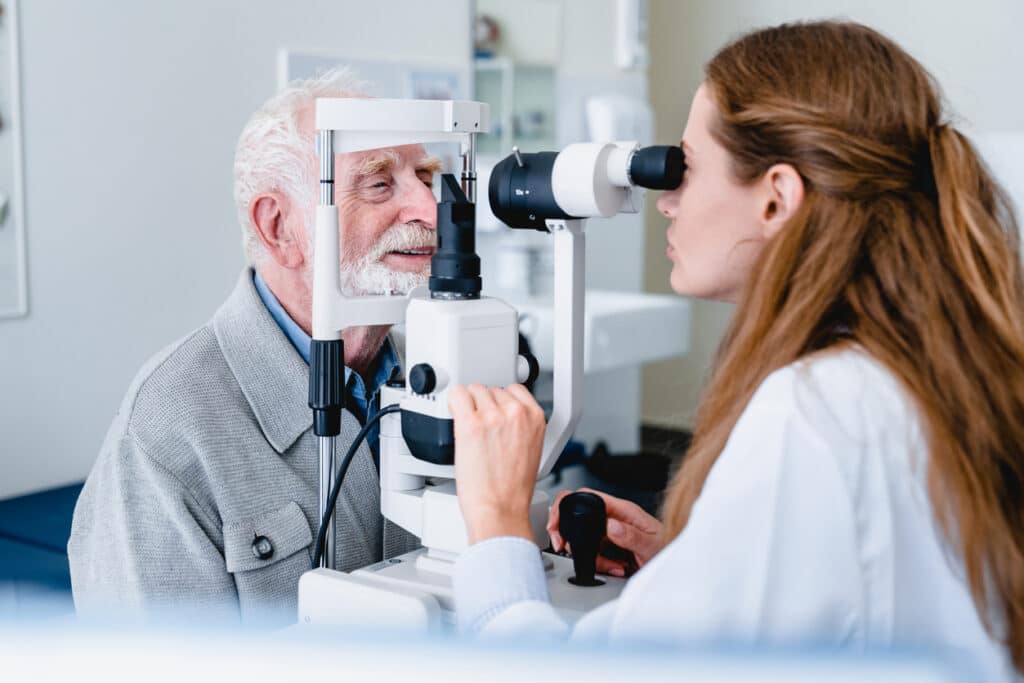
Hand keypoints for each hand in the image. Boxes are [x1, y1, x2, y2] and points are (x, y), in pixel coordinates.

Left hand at [449, 384, 546, 544]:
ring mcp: (492, 416)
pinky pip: (457, 395)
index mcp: (535, 417)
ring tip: (470, 431)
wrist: (499, 509)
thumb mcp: (530, 449)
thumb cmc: (512, 489)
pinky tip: (454, 415)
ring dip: (469, 406)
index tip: (493, 412)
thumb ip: (520, 425)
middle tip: (481, 430)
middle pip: (491, 390)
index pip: (513, 389)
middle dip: (484, 406)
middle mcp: (516, 413)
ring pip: (474, 390)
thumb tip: (502, 414)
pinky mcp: (470, 423)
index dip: (500, 402)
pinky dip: (453, 402)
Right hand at [547, 488, 663, 576]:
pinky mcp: (611, 547)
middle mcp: (614, 518)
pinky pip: (594, 554)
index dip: (567, 504)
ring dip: (593, 557)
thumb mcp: (652, 544)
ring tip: (613, 566)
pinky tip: (617, 568)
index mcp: (622, 509)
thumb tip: (611, 525)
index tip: (556, 521)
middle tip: (563, 545)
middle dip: (569, 533)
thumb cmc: (670, 548)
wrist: (678, 566)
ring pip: (585, 540)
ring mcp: (611, 532)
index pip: (587, 495)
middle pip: (579, 517)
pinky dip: (601, 564)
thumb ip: (631, 535)